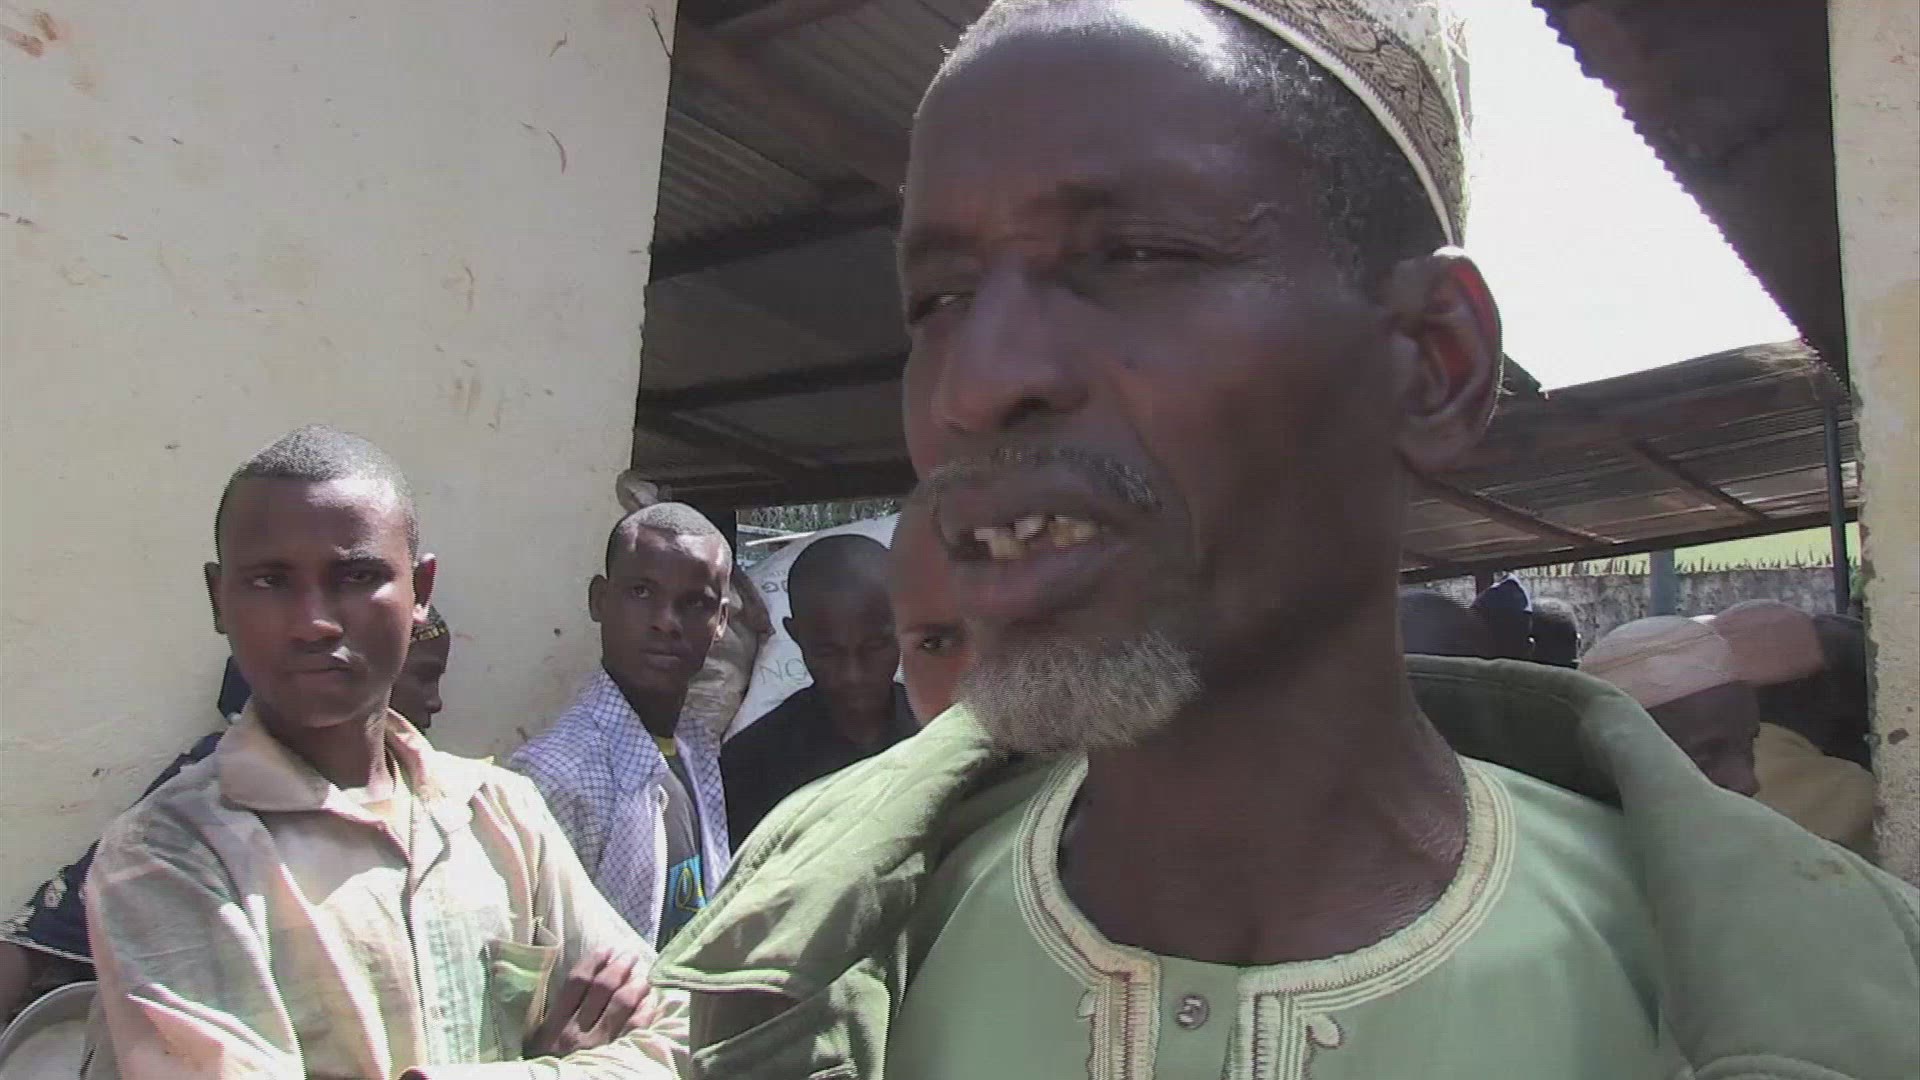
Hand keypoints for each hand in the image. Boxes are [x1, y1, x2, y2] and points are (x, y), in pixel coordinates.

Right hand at [524, 948, 654, 1057]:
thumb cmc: (546, 1065)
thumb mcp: (540, 1040)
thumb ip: (557, 1014)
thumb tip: (583, 979)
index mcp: (554, 1024)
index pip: (577, 981)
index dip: (595, 960)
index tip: (608, 948)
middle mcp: (575, 1032)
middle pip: (603, 987)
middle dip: (619, 966)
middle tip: (629, 955)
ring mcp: (598, 1045)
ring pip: (622, 1003)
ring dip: (636, 983)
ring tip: (642, 974)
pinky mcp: (617, 1056)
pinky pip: (636, 1026)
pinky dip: (646, 1008)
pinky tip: (651, 998)